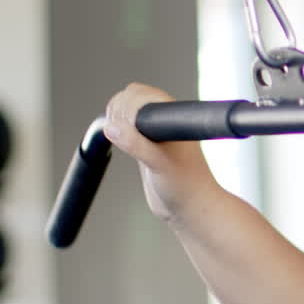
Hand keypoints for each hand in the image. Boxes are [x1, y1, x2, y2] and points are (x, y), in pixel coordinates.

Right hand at [102, 83, 220, 221]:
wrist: (190, 209)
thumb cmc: (187, 186)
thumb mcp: (160, 165)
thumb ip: (137, 145)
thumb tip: (113, 129)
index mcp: (172, 116)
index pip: (140, 94)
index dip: (127, 107)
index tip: (125, 127)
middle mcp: (164, 120)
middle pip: (129, 98)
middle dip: (118, 112)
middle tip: (121, 135)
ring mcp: (154, 133)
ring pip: (125, 112)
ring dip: (116, 121)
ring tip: (119, 139)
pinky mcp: (145, 146)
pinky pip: (126, 129)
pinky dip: (117, 132)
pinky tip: (119, 143)